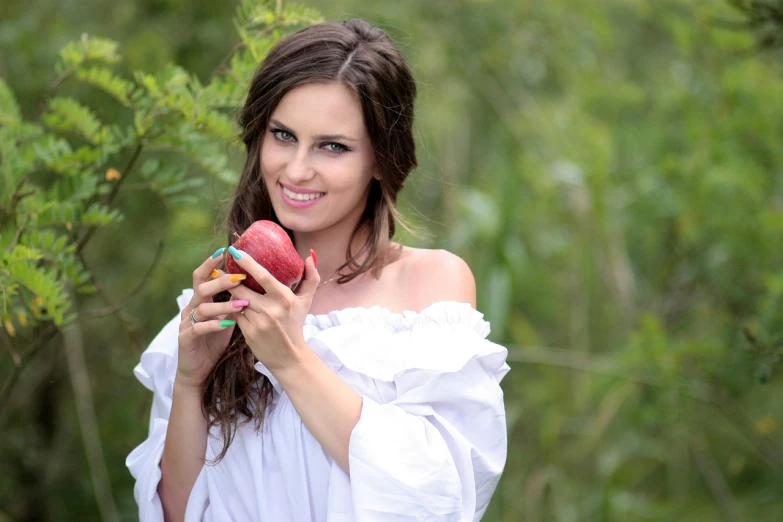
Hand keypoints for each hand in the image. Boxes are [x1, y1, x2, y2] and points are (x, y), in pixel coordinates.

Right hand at [176, 248, 250, 389]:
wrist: (198, 370)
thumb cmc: (214, 341)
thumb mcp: (227, 317)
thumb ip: (234, 301)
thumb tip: (255, 286)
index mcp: (201, 300)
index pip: (204, 276)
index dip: (211, 263)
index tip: (225, 251)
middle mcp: (192, 308)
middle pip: (201, 287)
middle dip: (220, 280)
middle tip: (238, 277)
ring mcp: (187, 323)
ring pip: (202, 307)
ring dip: (223, 304)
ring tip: (241, 304)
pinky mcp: (186, 338)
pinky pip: (199, 328)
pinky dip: (214, 324)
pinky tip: (229, 324)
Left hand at [226, 247, 319, 372]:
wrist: (289, 357)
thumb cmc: (296, 325)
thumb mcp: (306, 301)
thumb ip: (311, 277)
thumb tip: (310, 255)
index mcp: (285, 298)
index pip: (263, 277)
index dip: (248, 263)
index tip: (236, 252)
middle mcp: (271, 309)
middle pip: (243, 288)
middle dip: (231, 278)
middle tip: (223, 269)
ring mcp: (258, 322)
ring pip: (236, 301)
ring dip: (231, 293)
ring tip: (227, 286)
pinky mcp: (248, 333)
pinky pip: (234, 314)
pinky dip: (232, 308)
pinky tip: (231, 305)